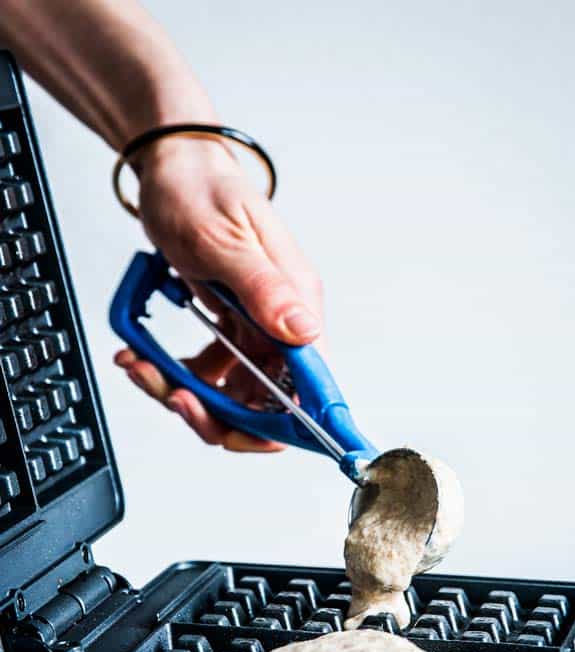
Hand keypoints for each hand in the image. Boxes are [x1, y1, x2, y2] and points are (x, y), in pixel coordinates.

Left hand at [114, 136, 322, 450]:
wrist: (173, 169)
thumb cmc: (200, 190)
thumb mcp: (224, 239)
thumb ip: (264, 290)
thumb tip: (304, 332)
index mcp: (294, 301)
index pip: (309, 382)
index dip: (288, 422)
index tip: (255, 438)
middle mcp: (279, 322)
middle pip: (264, 400)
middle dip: (216, 411)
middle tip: (175, 395)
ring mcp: (252, 328)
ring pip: (229, 392)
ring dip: (184, 391)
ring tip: (144, 366)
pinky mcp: (227, 328)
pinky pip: (206, 371)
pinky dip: (173, 372)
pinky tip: (144, 356)